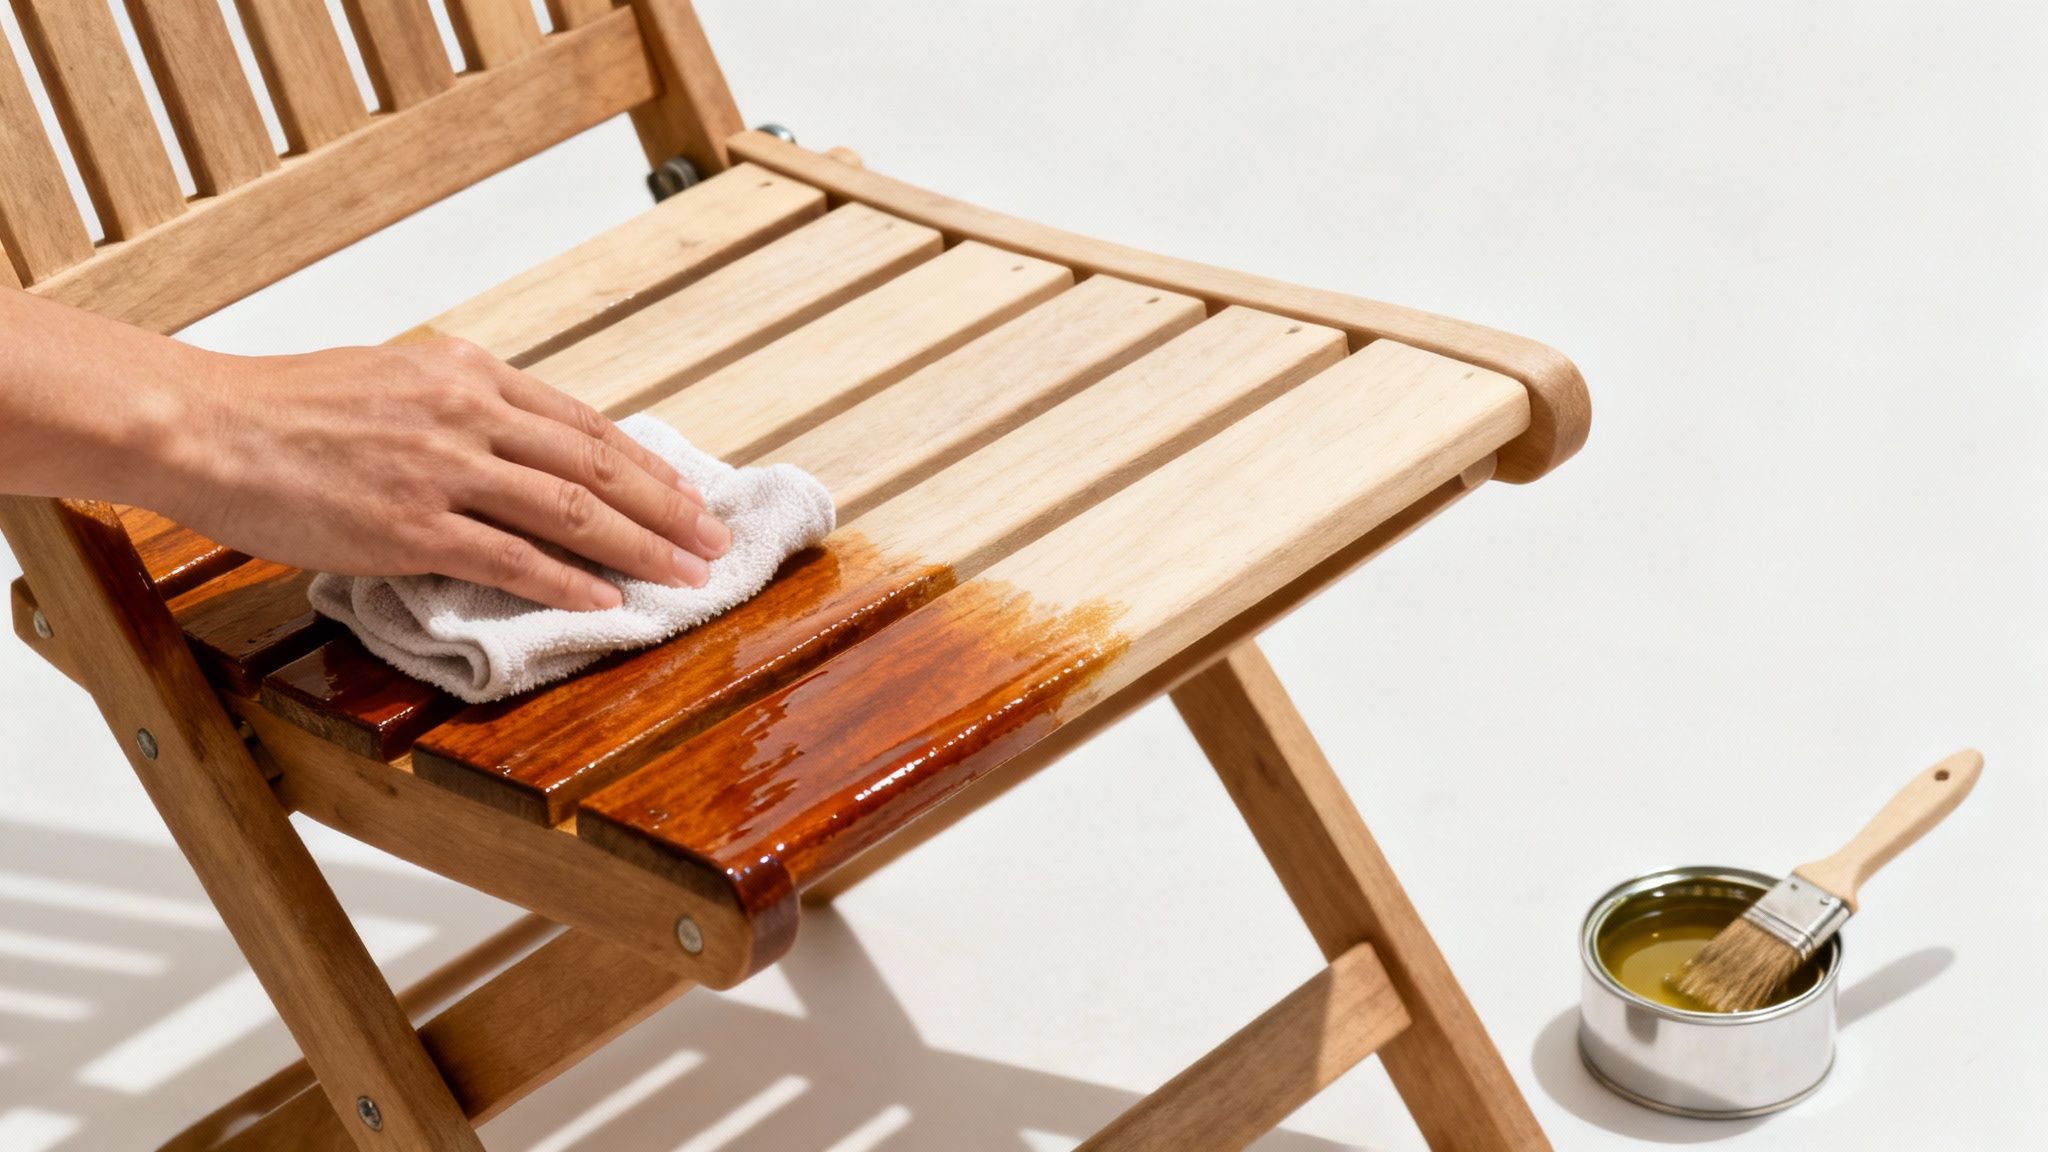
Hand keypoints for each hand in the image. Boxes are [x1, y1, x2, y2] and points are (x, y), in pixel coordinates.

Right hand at [157, 338, 728, 610]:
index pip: (582, 424)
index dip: (646, 465)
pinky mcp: (410, 526)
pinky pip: (511, 559)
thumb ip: (462, 404)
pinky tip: (607, 602)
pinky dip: (569, 582)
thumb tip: (521, 442)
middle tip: (715, 541)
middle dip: (668, 508)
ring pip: (570, 511)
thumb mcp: (394, 376)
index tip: (690, 494)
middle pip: (595, 466)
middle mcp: (468, 412)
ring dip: (641, 547)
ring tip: (687, 576)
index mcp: (469, 372)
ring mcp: (442, 470)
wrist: (207, 424)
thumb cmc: (289, 406)